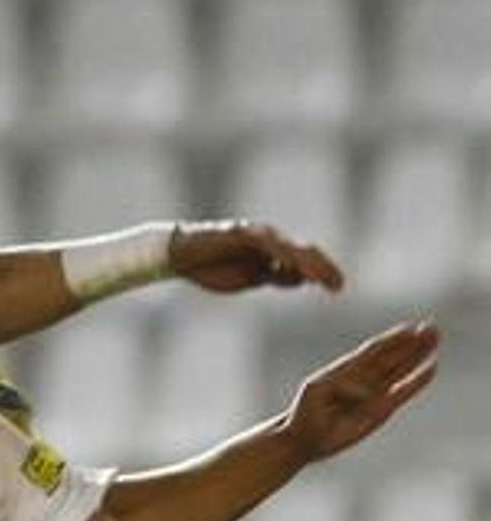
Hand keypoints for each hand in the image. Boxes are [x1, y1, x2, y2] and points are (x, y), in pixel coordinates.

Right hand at [170, 220, 343, 294]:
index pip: (304, 261)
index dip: (323, 272)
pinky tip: (293, 266)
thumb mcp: (251, 278)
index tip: (338, 288)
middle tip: (338, 285)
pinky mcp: (242, 233)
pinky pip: (267, 244)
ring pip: (290, 248)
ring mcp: (256, 235)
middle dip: (323, 268)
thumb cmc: (213, 267)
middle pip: (304, 252)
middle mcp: (269, 240)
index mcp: (273, 252)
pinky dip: (281, 255)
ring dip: (308, 263)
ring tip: (321, 278)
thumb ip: (275, 276)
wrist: (181, 256)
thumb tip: (300, 278)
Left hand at [285, 320, 439, 464]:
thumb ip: (336, 385)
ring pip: (401, 370)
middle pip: (393, 356)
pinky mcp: (381, 411)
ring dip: (418, 355)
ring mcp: (374, 393)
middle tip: (433, 328)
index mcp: (346, 369)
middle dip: (412, 343)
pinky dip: (417, 382)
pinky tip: (431, 368)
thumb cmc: (304, 413)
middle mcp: (364, 379)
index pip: (373, 350)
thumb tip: (365, 391)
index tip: (410, 328)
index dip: (392, 339)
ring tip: (436, 339)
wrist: (304, 438)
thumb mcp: (314, 392)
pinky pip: (403, 393)